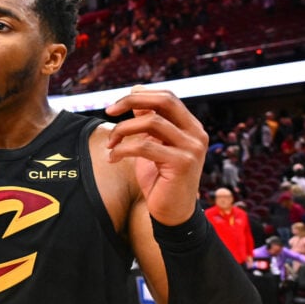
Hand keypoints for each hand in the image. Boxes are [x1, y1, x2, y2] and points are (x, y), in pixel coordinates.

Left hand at [104, 86, 206, 224]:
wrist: (172, 212)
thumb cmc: (160, 178)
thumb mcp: (152, 144)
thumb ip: (148, 120)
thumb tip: (136, 91)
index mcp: (190, 126)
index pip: (167, 96)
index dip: (139, 95)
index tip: (115, 106)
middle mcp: (196, 133)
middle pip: (164, 101)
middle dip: (131, 101)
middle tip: (108, 111)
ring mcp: (192, 148)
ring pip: (151, 122)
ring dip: (122, 130)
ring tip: (111, 145)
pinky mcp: (182, 164)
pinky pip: (144, 146)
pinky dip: (122, 149)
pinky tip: (113, 158)